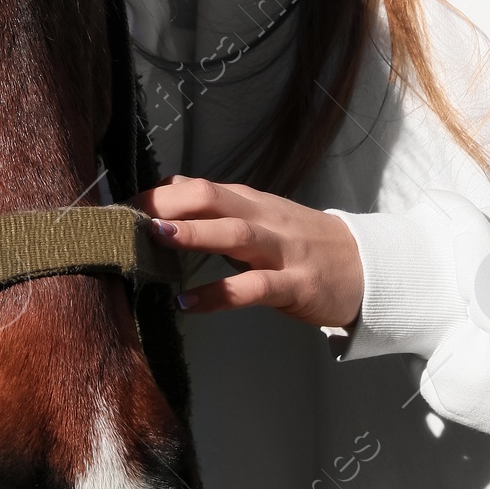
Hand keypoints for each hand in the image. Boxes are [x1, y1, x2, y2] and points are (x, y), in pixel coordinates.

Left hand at [133, 175, 363, 329]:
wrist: (368, 267)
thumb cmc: (307, 244)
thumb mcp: (263, 215)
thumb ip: (220, 203)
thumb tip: (173, 185)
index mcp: (253, 203)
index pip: (200, 189)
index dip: (158, 196)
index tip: (120, 210)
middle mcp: (265, 219)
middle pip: (214, 200)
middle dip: (169, 205)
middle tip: (128, 217)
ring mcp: (282, 251)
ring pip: (235, 234)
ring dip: (194, 235)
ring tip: (155, 239)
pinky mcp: (296, 284)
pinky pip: (254, 288)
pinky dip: (219, 295)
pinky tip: (188, 304)